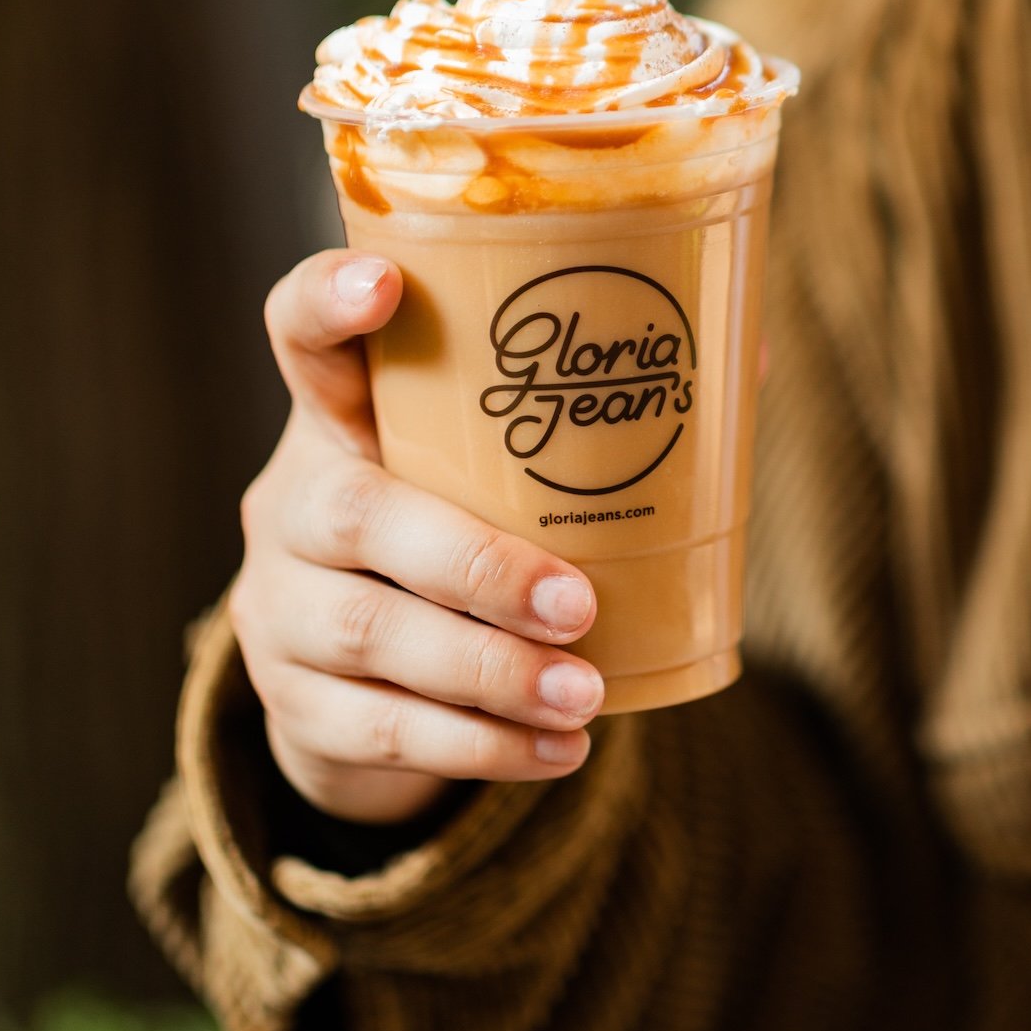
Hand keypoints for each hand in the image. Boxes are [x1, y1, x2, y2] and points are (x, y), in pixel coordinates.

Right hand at [229, 251, 602, 823]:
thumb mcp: (488, 472)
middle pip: (350, 511)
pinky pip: (377, 730)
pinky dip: (477, 747)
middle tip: (579, 603)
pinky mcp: (294, 704)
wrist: (353, 682)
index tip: (388, 280)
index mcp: (342, 416)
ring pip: (367, 636)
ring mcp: (280, 605)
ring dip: (488, 671)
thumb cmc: (456, 532)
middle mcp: (292, 500)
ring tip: (586, 692)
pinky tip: (557, 750)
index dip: (329, 301)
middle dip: (473, 564)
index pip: (300, 332)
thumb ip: (590, 418)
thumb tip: (750, 355)